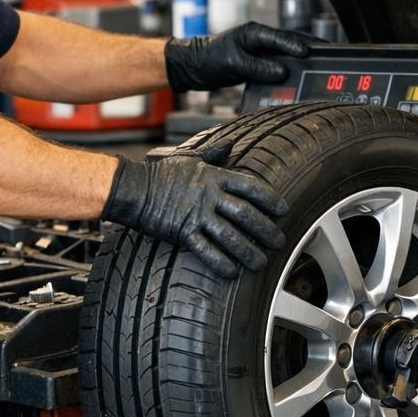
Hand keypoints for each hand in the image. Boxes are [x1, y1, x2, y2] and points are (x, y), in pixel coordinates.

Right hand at [101, 139, 288, 277]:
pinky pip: (206, 250)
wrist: (134, 189)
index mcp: (214, 176)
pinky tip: (233, 272)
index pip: (250, 187)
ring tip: (261, 263)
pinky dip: (221, 263)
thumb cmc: (162, 174)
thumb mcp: (190, 158)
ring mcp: (196, 214)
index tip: (283, 211)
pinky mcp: (183, 232)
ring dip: (248, 252)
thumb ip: (213, 153)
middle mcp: (209, 195)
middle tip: (279, 243)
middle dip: (266, 230)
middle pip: (245, 214)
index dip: (270, 200)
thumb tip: (229, 144)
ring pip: (230, 236)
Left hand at [165, 22, 312, 92]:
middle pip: (290, 42)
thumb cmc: (207, 59)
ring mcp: (258, 51)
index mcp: (254, 33)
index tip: (309, 53)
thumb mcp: (233, 63)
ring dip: (301, 59)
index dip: (296, 46)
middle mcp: (259, 39)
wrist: (191, 67)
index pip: (281, 38)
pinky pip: (277, 65)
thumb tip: (281, 73)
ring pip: (285, 54)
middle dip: (309, 47)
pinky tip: (298, 77)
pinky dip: (289, 70)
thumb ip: (257, 67)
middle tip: (328, 54)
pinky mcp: (256, 63)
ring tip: (319, 65)